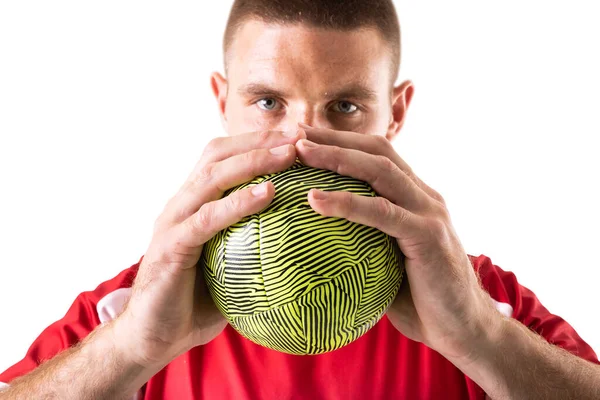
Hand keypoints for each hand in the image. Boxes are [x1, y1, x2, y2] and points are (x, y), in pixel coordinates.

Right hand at [114, 128, 304, 367]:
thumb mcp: (229, 269)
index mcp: (193, 204)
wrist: (152, 338)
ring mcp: (173, 222)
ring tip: (289, 154)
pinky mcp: (171, 246)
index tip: (296, 138)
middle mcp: (180, 205)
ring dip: (253, 161)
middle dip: (259, 140)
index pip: (223, 159)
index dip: (257, 143)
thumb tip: (299, 246)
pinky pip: (208, 218)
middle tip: (299, 134)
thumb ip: (252, 249)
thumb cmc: (195, 305)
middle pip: (217, 155)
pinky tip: (267, 194)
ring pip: (212, 178)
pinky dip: (238, 202)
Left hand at [294, 123, 499, 360]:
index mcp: (415, 198)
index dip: (343, 142)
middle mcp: (424, 197)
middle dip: (335, 138)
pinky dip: (347, 202)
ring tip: (301, 153)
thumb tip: (317, 245)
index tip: (306, 138)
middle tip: (297, 133)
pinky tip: (315, 199)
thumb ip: (365, 243)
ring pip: (380, 171)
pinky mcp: (428, 236)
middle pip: (377, 152)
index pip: (378, 156)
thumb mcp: (388, 263)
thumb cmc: (420, 300)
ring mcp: (429, 213)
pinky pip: (382, 213)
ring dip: (338, 158)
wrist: (463, 329)